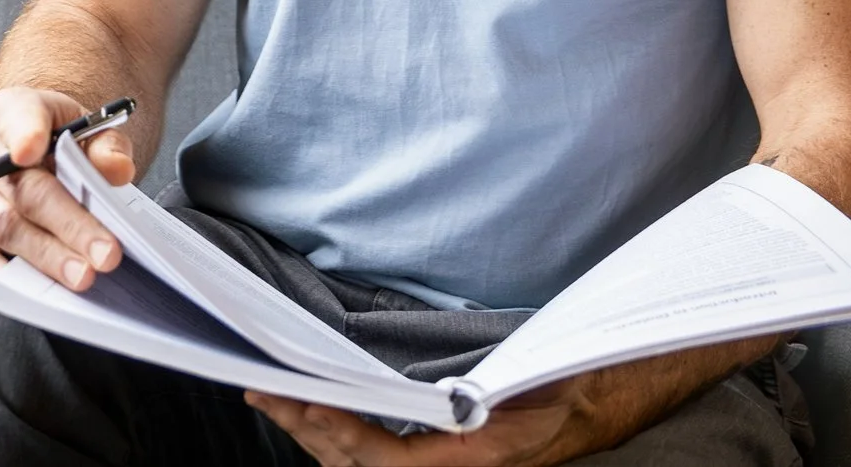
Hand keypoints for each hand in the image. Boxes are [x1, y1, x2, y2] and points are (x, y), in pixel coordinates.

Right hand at [0, 86, 135, 291]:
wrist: (32, 150)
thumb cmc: (62, 141)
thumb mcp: (92, 131)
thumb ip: (107, 146)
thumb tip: (117, 169)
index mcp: (14, 109)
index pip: (19, 117)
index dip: (25, 133)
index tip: (32, 150)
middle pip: (25, 190)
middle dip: (70, 225)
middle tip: (105, 254)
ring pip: (5, 227)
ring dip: (47, 255)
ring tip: (83, 275)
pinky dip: (3, 276)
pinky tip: (33, 290)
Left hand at [245, 381, 589, 466]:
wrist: (585, 402)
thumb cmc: (560, 392)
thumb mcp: (529, 391)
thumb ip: (482, 404)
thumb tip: (439, 407)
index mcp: (462, 464)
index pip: (387, 462)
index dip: (347, 436)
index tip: (314, 404)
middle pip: (354, 463)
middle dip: (307, 428)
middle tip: (265, 391)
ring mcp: (431, 465)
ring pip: (353, 462)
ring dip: (310, 431)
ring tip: (270, 397)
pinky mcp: (426, 455)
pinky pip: (368, 453)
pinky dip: (333, 433)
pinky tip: (310, 412)